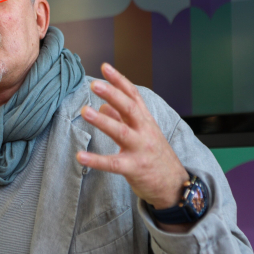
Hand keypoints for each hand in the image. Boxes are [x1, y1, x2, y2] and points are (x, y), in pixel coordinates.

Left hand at [76, 63, 187, 209]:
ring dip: (102, 120)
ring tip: (84, 111)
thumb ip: (122, 118)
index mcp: (145, 121)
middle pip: (129, 108)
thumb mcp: (143, 133)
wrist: (174, 186)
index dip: (119, 81)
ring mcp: (140, 149)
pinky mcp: (134, 168)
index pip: (133, 95)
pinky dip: (96, 160)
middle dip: (112, 94)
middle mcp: (144, 131)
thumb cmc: (154, 156)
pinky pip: (113, 164)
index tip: (104, 67)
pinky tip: (80, 156)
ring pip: (121, 132)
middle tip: (94, 84)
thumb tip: (103, 105)